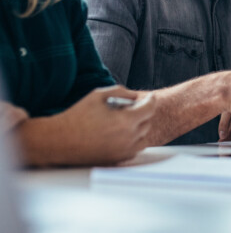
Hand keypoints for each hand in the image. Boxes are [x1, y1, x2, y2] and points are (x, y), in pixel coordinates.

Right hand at [19, 86, 155, 166]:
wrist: (58, 140)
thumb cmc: (77, 115)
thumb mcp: (99, 95)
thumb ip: (122, 92)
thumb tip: (136, 96)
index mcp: (125, 121)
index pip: (149, 108)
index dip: (151, 100)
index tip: (150, 97)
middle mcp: (128, 138)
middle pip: (147, 123)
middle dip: (142, 113)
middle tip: (131, 108)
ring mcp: (123, 151)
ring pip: (143, 138)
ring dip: (139, 128)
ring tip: (125, 121)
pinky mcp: (116, 160)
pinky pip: (133, 150)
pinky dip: (132, 141)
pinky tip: (119, 134)